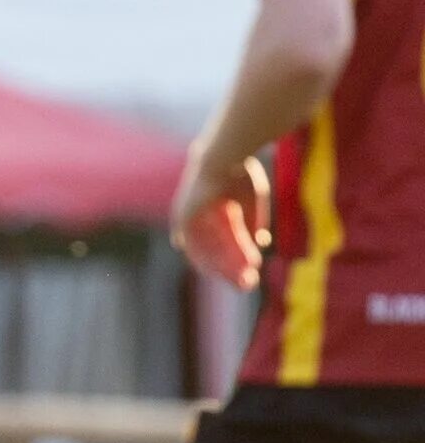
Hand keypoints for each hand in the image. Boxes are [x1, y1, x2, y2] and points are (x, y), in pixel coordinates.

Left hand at [171, 148, 269, 290]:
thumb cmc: (241, 172)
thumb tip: (261, 244)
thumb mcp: (253, 200)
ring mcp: (191, 219)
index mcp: (218, 207)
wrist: (223, 158)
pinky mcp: (183, 220)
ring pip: (208, 252)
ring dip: (224, 269)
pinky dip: (210, 261)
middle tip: (247, 284)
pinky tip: (222, 275)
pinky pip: (194, 249)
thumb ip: (254, 223)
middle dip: (234, 268)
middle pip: (218, 250)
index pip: (228, 239)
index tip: (253, 269)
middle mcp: (203, 216)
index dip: (240, 256)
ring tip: (242, 283)